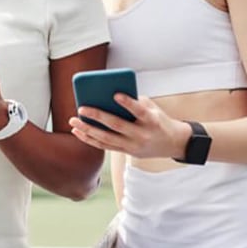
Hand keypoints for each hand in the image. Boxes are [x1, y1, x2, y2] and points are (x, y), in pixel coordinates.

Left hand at [69, 93, 190, 159]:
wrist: (172, 143)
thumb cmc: (158, 119)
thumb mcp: (153, 108)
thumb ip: (134, 102)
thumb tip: (107, 96)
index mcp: (151, 121)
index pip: (139, 111)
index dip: (128, 103)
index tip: (115, 94)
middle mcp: (142, 135)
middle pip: (117, 126)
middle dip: (97, 117)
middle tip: (81, 108)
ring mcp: (133, 146)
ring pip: (106, 139)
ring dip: (88, 130)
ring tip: (73, 121)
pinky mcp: (127, 152)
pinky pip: (105, 147)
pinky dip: (90, 139)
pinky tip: (78, 132)